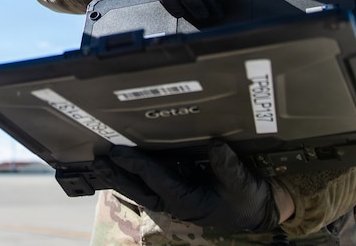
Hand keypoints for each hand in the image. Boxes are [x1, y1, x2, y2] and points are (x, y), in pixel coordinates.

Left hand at [94, 142, 278, 232]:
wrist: (257, 210)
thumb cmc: (248, 199)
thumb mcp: (242, 183)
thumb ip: (228, 167)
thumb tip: (215, 145)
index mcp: (187, 201)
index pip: (156, 180)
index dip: (136, 165)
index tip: (119, 153)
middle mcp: (175, 202)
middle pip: (139, 190)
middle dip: (117, 177)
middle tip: (98, 162)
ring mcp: (174, 198)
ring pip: (141, 189)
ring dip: (121, 177)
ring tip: (102, 164)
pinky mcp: (177, 191)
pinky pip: (150, 184)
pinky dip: (134, 176)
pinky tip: (121, 167)